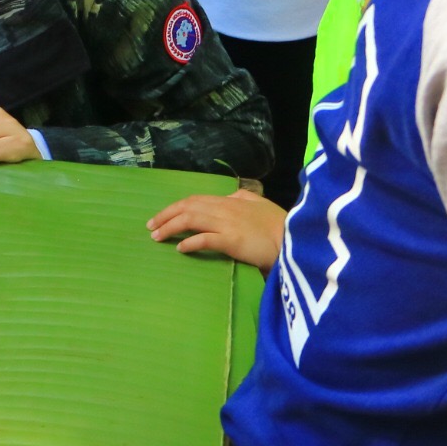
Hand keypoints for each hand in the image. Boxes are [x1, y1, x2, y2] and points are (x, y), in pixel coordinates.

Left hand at [146, 187, 286, 270]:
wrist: (295, 239)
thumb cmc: (280, 225)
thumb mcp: (261, 205)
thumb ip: (245, 198)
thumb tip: (231, 196)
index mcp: (231, 201)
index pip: (195, 200)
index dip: (175, 207)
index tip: (161, 217)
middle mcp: (226, 208)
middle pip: (188, 207)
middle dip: (166, 216)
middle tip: (151, 227)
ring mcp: (228, 223)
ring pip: (191, 219)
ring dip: (171, 227)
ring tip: (157, 237)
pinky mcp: (232, 240)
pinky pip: (204, 239)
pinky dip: (190, 242)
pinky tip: (180, 249)